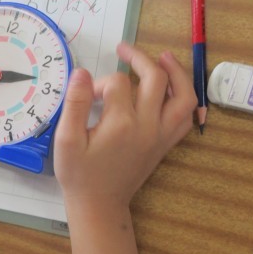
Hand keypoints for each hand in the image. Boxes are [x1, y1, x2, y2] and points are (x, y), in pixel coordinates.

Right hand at [54, 42, 196, 210]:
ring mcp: (160, 135)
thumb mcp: (66, 140)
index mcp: (121, 123)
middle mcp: (148, 126)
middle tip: (123, 49)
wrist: (99, 204)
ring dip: (175, 72)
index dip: (100, 82)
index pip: (117, 83)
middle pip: (156, 78)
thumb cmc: (78, 174)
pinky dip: (185, 99)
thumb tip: (83, 73)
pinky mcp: (165, 144)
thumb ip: (75, 104)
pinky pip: (186, 117)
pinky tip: (174, 89)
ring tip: (162, 57)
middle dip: (139, 59)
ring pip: (183, 96)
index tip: (87, 95)